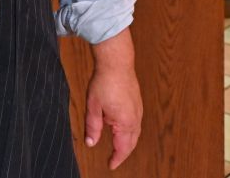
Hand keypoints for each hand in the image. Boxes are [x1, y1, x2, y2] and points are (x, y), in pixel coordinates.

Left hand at [85, 30, 141, 169]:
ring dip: (127, 142)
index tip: (110, 165)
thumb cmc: (104, 82)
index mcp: (125, 122)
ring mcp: (138, 111)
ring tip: (117, 147)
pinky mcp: (138, 104)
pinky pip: (136, 123)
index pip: (122, 148)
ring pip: (135, 134)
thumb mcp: (93, 106)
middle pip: (130, 143)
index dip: (116, 159)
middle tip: (114, 159)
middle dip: (122, 153)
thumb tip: (91, 143)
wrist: (116, 63)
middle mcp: (135, 119)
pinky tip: (121, 128)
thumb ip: (92, 127)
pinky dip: (129, 131)